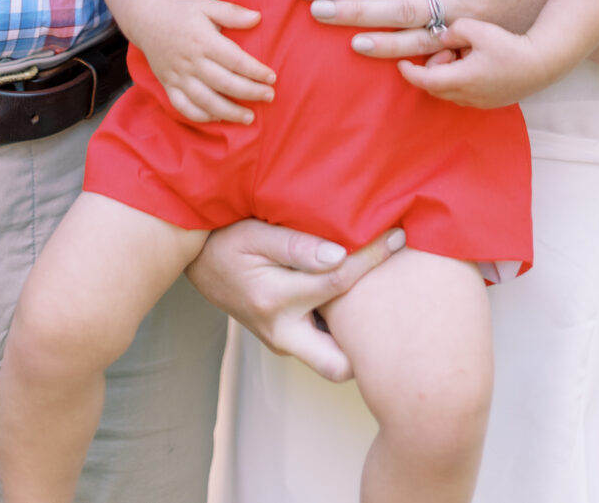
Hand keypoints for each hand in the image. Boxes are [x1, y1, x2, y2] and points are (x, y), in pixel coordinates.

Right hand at [134, 0, 275, 124]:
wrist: (147, 20)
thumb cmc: (183, 13)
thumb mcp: (207, 5)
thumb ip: (232, 13)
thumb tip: (257, 17)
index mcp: (203, 40)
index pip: (234, 60)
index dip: (255, 71)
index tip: (272, 77)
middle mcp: (190, 61)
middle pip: (224, 83)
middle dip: (249, 92)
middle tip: (269, 96)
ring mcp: (178, 76)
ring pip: (205, 101)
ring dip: (229, 112)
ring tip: (249, 117)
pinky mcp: (168, 85)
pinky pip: (183, 107)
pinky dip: (201, 116)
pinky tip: (218, 118)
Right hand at [185, 219, 406, 381]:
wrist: (199, 261)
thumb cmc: (228, 240)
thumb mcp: (256, 233)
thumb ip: (297, 246)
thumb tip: (340, 256)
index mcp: (274, 300)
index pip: (338, 282)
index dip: (373, 257)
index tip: (399, 237)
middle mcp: (280, 332)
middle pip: (339, 365)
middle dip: (371, 347)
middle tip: (399, 300)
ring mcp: (282, 343)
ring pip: (333, 362)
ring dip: (359, 339)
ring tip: (385, 297)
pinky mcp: (286, 341)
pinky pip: (323, 347)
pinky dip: (343, 330)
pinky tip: (358, 300)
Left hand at [398, 17, 546, 107]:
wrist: (541, 63)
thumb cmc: (509, 46)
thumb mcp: (477, 29)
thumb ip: (453, 30)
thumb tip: (442, 36)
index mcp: (461, 79)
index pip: (425, 80)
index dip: (409, 72)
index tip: (400, 63)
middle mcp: (468, 96)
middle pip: (435, 87)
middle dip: (433, 68)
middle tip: (447, 50)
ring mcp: (480, 102)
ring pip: (450, 91)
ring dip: (447, 74)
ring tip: (465, 53)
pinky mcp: (490, 101)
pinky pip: (465, 93)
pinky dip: (461, 79)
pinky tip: (476, 62)